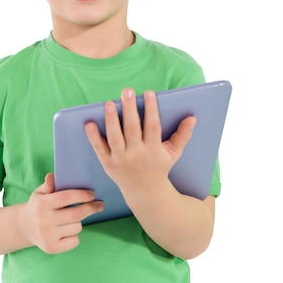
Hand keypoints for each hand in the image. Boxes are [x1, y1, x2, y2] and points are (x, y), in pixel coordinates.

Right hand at [24, 173, 103, 253]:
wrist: (24, 228)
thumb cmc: (38, 206)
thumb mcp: (40, 193)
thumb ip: (48, 184)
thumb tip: (52, 176)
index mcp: (41, 204)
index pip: (66, 197)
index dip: (82, 195)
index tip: (92, 194)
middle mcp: (43, 220)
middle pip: (76, 214)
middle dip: (91, 208)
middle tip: (100, 205)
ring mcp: (47, 236)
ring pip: (77, 227)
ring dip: (79, 222)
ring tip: (73, 219)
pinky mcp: (52, 248)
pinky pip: (74, 241)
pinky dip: (74, 235)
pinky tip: (67, 231)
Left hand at [84, 88, 195, 202]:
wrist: (144, 192)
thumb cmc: (159, 167)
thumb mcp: (174, 153)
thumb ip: (183, 135)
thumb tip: (192, 118)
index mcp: (153, 149)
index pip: (152, 127)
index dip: (151, 109)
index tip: (149, 92)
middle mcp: (137, 154)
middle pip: (132, 129)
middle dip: (129, 109)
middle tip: (127, 91)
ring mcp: (121, 159)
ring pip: (115, 137)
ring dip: (111, 120)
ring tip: (108, 103)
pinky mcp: (108, 163)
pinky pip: (100, 148)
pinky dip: (93, 137)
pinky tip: (89, 123)